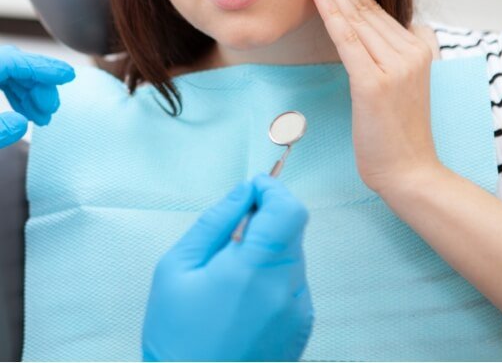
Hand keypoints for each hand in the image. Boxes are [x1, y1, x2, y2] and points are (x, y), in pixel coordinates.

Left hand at [0, 44, 75, 147]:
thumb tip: (22, 124)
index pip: (14, 60)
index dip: (44, 68)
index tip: (69, 76)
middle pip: (14, 65)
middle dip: (38, 85)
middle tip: (52, 109)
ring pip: (8, 74)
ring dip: (29, 93)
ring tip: (42, 117)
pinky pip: (0, 80)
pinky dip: (15, 94)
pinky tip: (26, 111)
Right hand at [142, 174, 313, 361]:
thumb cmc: (176, 336)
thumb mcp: (177, 268)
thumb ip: (216, 222)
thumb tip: (244, 191)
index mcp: (254, 271)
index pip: (288, 210)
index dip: (272, 190)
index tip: (253, 188)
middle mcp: (286, 290)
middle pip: (292, 229)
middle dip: (266, 219)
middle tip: (232, 234)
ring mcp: (299, 312)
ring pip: (293, 255)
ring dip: (270, 249)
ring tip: (232, 275)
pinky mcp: (302, 327)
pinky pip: (295, 282)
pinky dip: (275, 276)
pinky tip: (244, 297)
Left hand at [305, 0, 440, 194]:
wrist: (410, 171)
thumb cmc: (397, 131)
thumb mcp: (401, 82)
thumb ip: (389, 51)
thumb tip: (369, 26)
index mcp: (417, 46)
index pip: (375, 6)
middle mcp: (410, 49)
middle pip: (365, 5)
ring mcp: (395, 66)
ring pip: (356, 18)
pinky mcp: (375, 83)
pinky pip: (348, 41)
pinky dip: (332, 15)